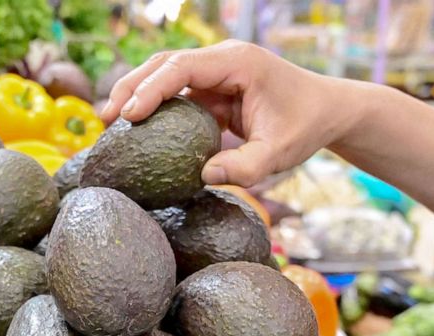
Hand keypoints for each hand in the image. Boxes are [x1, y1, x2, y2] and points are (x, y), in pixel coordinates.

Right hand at [101, 40, 363, 186]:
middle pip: (164, 63)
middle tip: (105, 119)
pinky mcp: (213, 90)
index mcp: (237, 63)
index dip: (150, 89)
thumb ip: (246, 168)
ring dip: (138, 95)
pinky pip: (178, 95)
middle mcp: (222, 60)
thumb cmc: (305, 127)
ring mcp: (216, 73)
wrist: (327, 111)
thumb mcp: (280, 154)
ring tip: (111, 123)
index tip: (128, 115)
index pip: (181, 67)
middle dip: (131, 87)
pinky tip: (136, 132)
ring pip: (166, 76)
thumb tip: (203, 177)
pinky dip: (156, 110)